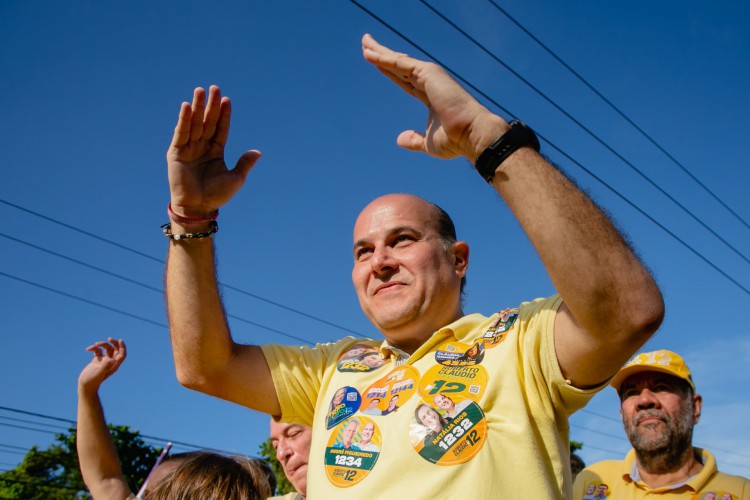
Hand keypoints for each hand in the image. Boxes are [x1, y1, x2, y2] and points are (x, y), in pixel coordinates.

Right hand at [78, 338, 126, 392]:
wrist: (85, 386)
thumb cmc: (92, 381)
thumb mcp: (99, 373)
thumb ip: (105, 366)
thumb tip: (112, 359)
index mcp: (113, 365)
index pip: (122, 355)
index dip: (123, 347)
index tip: (120, 340)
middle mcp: (110, 362)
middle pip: (116, 350)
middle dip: (114, 343)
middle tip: (110, 339)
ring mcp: (103, 361)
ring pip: (107, 349)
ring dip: (102, 344)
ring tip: (96, 344)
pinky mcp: (96, 361)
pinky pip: (97, 351)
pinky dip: (94, 348)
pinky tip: (88, 349)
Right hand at [166, 85, 260, 217]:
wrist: (198, 208)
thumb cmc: (216, 196)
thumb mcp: (235, 178)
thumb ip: (244, 164)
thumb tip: (258, 152)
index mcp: (216, 151)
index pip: (221, 128)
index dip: (224, 115)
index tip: (227, 100)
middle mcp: (202, 147)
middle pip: (207, 122)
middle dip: (211, 105)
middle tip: (214, 88)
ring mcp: (188, 148)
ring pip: (195, 123)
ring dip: (198, 107)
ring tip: (200, 91)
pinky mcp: (175, 153)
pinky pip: (181, 133)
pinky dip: (184, 120)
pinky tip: (187, 106)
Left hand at [361, 34, 507, 162]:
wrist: (471, 135)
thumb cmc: (455, 140)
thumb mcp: (428, 143)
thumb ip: (414, 140)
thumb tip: (399, 139)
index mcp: (430, 95)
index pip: (404, 81)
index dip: (389, 71)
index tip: (376, 63)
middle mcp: (430, 82)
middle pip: (399, 66)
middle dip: (382, 55)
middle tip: (366, 44)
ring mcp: (430, 76)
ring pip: (398, 61)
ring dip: (380, 52)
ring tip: (364, 42)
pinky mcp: (428, 73)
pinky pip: (400, 64)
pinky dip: (384, 58)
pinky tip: (369, 54)